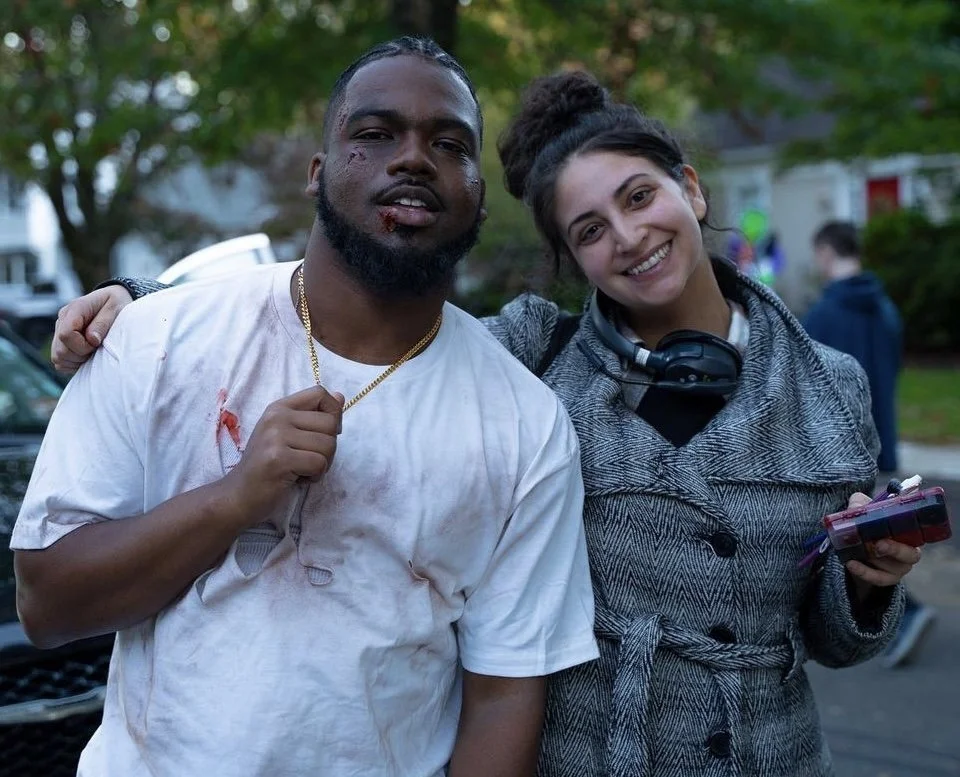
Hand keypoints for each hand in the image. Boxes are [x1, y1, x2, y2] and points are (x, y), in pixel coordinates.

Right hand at [52, 286, 132, 372]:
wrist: (114, 301)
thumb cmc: (117, 302)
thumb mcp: (115, 307)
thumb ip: (102, 323)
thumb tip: (91, 339)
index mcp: (75, 309)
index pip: (65, 335)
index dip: (82, 345)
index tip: (97, 343)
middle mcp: (62, 320)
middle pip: (60, 350)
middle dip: (81, 355)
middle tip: (97, 348)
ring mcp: (59, 331)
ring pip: (58, 357)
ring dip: (77, 360)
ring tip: (93, 351)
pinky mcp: (61, 341)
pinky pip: (60, 362)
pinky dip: (74, 363)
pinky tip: (87, 355)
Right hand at [220, 385, 344, 527]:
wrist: (238, 495)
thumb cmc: (267, 466)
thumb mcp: (287, 435)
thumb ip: (312, 416)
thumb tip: (341, 397)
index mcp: (279, 408)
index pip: (319, 393)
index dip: (333, 413)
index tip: (324, 433)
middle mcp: (277, 417)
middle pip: (330, 423)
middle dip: (329, 447)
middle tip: (309, 460)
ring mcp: (276, 437)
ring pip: (328, 445)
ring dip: (322, 464)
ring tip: (301, 470)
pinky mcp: (279, 459)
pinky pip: (319, 463)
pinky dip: (315, 476)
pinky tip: (298, 479)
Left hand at [843, 492, 922, 588]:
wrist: (856, 549)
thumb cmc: (866, 526)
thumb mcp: (862, 510)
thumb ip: (859, 504)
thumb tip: (856, 505)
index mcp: (908, 533)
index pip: (917, 533)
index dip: (909, 531)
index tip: (895, 527)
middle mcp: (909, 552)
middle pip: (912, 555)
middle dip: (896, 549)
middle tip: (879, 544)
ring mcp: (899, 568)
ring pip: (893, 567)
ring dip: (875, 559)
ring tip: (858, 551)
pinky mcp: (887, 579)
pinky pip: (879, 579)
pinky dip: (864, 572)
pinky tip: (851, 564)